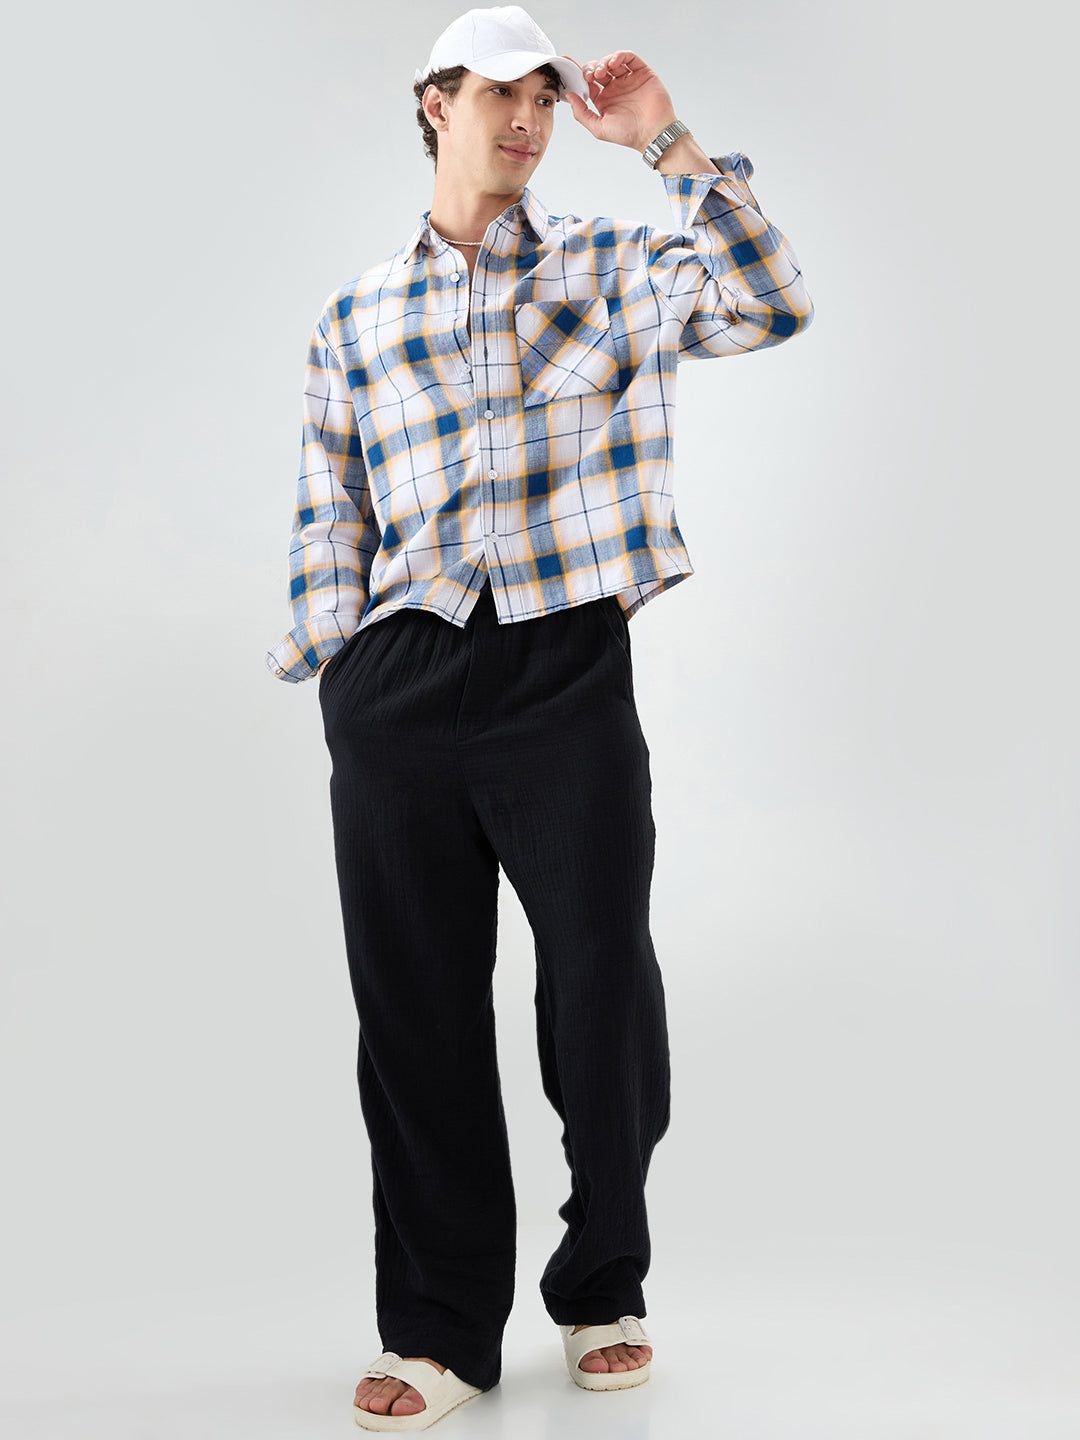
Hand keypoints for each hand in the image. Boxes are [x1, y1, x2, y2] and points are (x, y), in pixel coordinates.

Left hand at [561, 51, 677, 149]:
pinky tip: (613, 63)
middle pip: (598, 69)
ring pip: (612, 61)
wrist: (653, 134)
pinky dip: (620, 56)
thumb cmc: (628, 135)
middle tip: (591, 75)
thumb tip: (569, 95)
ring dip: (604, 62)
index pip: (588, 82)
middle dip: (592, 68)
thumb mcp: (599, 127)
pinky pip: (629, 58)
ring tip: (602, 71)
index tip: (567, 64)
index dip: (578, 73)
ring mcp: (628, 79)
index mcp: (604, 99)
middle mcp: (615, 88)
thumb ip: (582, 113)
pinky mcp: (642, 73)